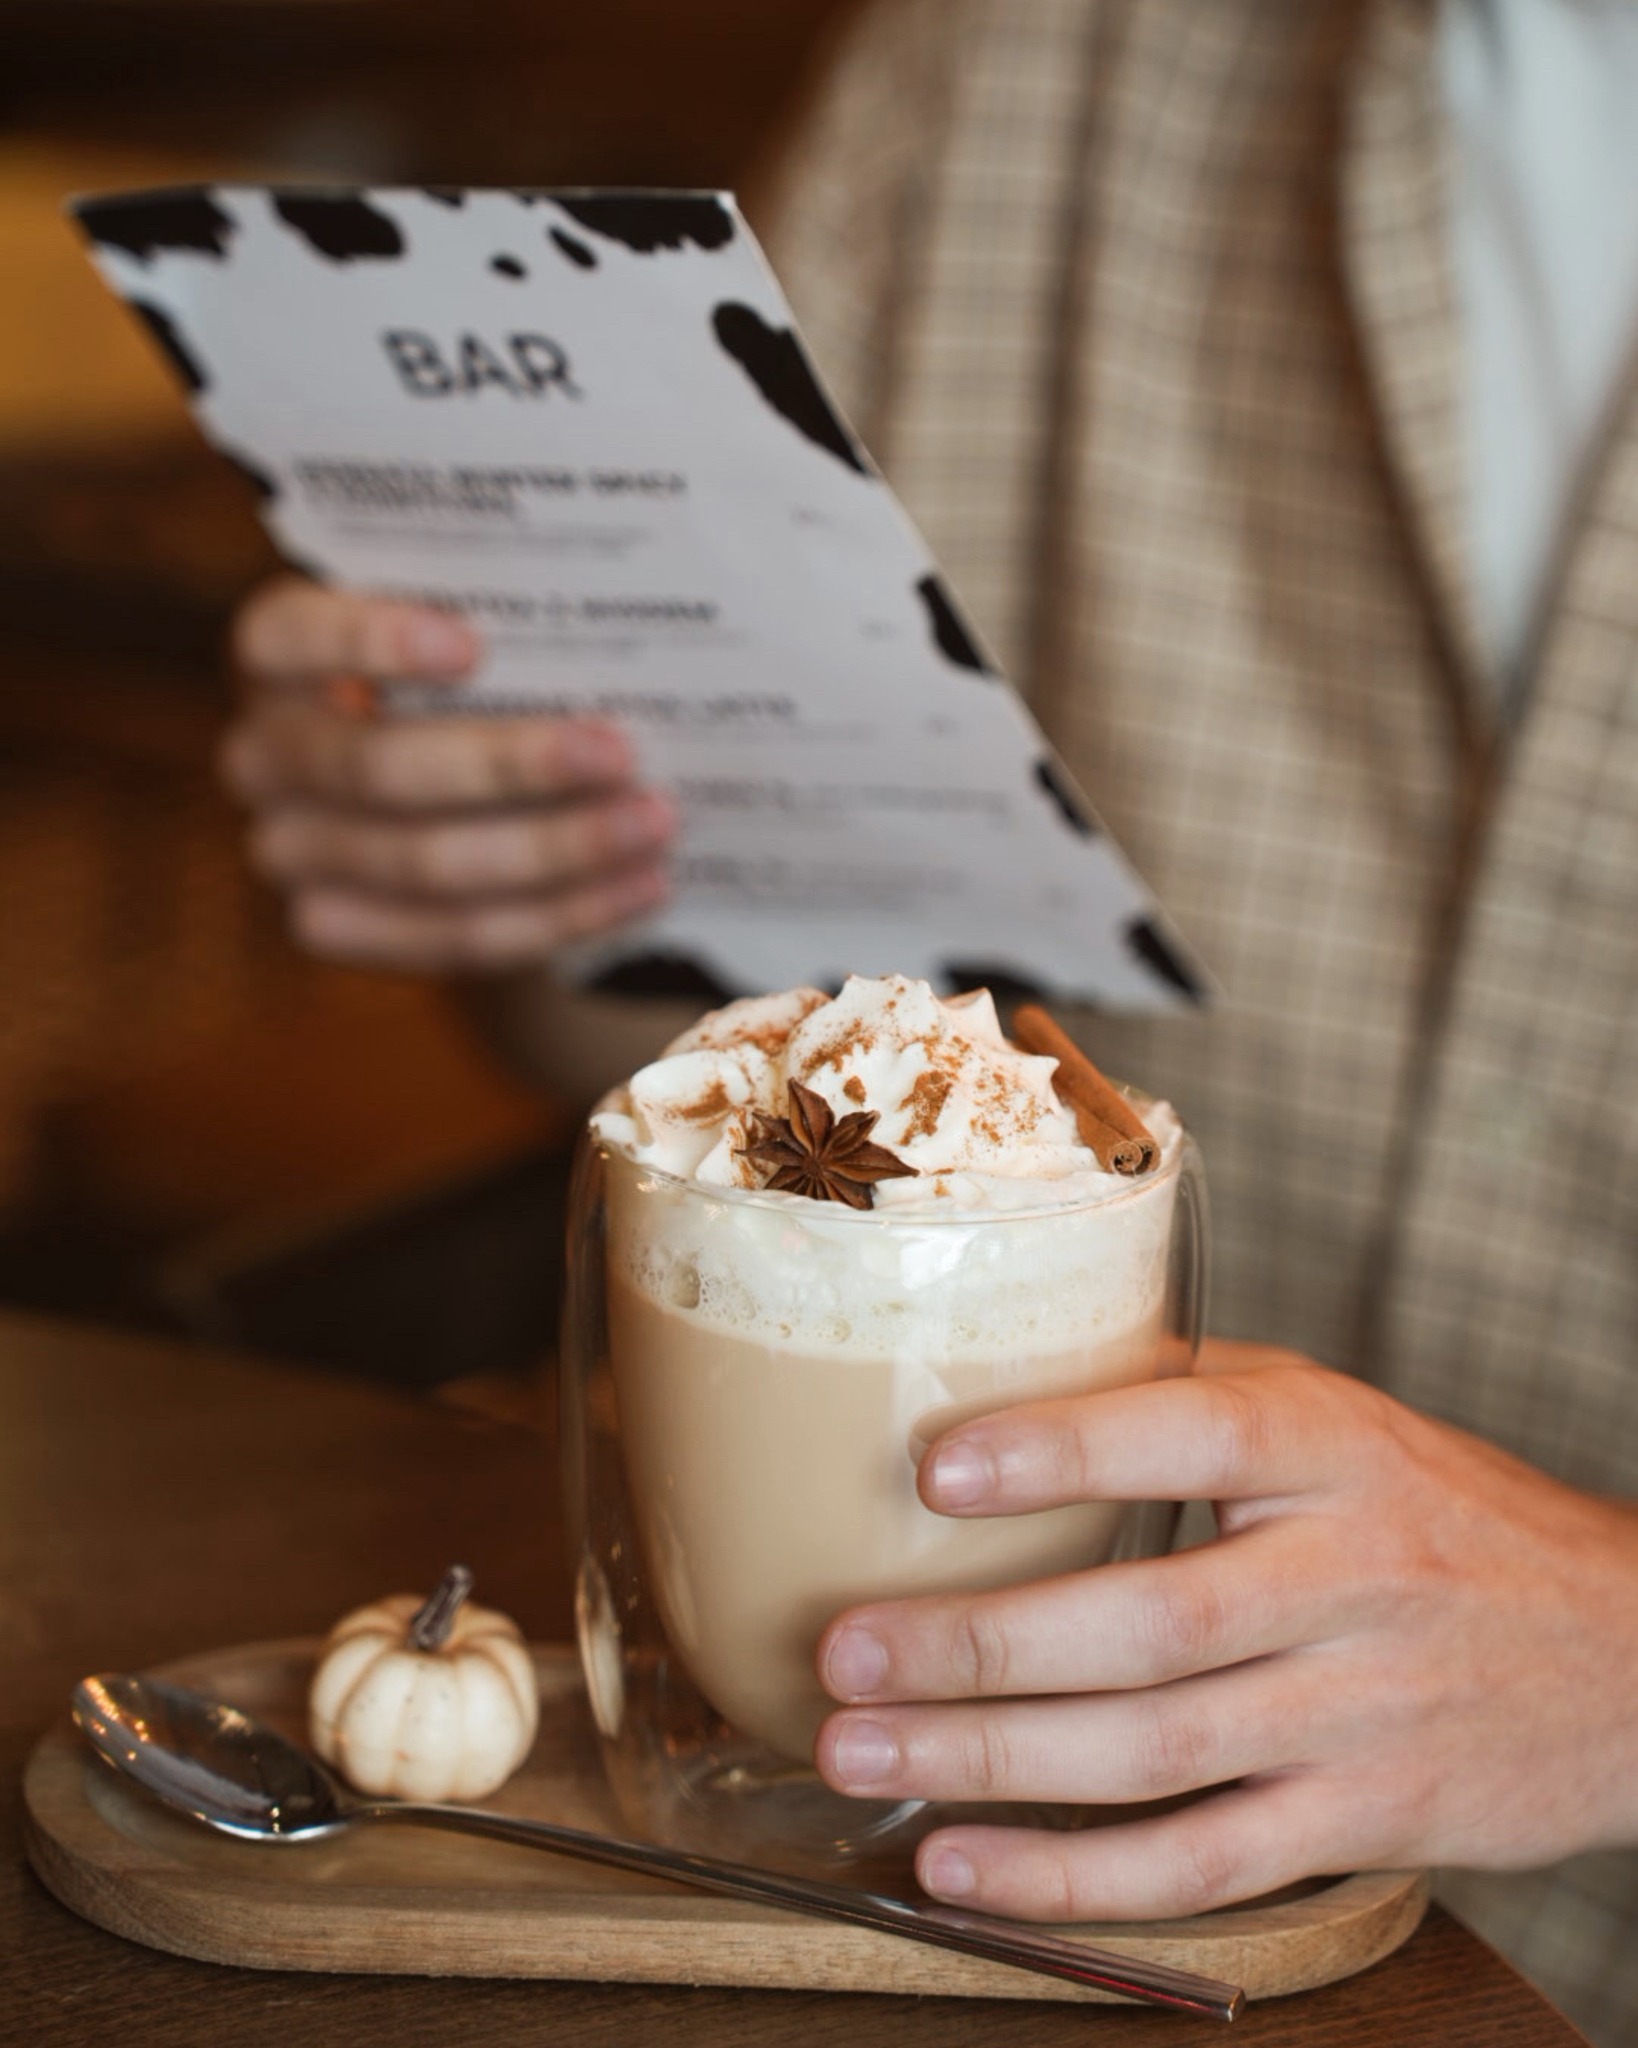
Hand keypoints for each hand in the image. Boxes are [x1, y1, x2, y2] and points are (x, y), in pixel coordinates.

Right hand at [222, 578, 676, 970]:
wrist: (450, 794)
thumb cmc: (478, 676)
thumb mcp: (475, 627)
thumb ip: (510, 619)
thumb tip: (622, 621)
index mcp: (275, 653)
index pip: (288, 635)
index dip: (370, 641)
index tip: (474, 646)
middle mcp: (263, 754)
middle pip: (377, 768)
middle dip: (509, 765)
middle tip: (620, 753)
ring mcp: (287, 851)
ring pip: (424, 867)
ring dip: (555, 851)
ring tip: (653, 826)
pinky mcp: (333, 927)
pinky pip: (452, 938)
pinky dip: (558, 916)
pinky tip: (639, 888)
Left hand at [814, 1341, 1637, 1919]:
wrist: (1621, 1654)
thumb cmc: (1438, 1511)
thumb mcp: (1338, 1414)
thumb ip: (1193, 1395)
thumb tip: (1010, 1370)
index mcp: (1332, 1449)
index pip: (1193, 1435)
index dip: (1062, 1450)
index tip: (934, 1467)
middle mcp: (1349, 1577)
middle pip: (1152, 1623)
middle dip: (981, 1646)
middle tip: (843, 1654)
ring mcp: (1359, 1712)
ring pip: (1158, 1752)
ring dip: (993, 1762)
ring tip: (859, 1753)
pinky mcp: (1367, 1823)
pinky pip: (1206, 1863)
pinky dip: (1076, 1881)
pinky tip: (963, 1870)